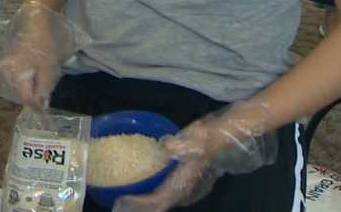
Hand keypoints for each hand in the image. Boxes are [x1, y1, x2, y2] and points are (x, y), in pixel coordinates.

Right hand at [0, 2, 85, 107]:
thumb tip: (41, 109)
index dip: (38, 103)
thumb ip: (43, 89)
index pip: (25, 99)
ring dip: (27, 92)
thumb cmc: (43, 45)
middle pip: (18, 97)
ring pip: (14, 92)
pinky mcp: (3, 68)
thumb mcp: (48, 68)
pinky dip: (21, 86)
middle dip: (32, 97)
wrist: (34, 24)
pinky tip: (29, 79)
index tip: (46, 102)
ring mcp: (2, 71)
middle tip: (43, 90)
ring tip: (37, 82)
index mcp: (15, 73)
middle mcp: (4, 74)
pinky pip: (11, 84)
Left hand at [112, 101, 275, 211]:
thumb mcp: (194, 138)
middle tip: (117, 203)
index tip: (122, 201)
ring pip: (160, 199)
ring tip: (124, 197)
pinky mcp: (181, 179)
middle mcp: (182, 188)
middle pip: (158, 205)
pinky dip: (148, 192)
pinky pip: (161, 191)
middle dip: (138, 206)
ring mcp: (182, 185)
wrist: (223, 135)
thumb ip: (178, 144)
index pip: (159, 200)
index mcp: (183, 181)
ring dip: (143, 201)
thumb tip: (164, 146)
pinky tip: (138, 185)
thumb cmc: (207, 137)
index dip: (140, 204)